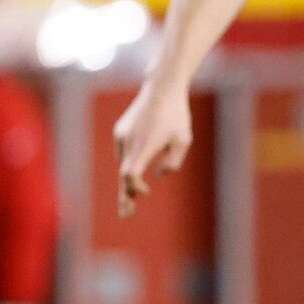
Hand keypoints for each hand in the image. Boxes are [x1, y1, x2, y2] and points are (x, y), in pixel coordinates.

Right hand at [114, 80, 191, 217]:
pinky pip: (124, 152)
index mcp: (145, 146)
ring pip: (124, 163)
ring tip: (134, 196)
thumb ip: (173, 162)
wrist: (162, 88)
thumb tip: (157, 175)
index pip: (130, 174)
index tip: (146, 192)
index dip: (135, 188)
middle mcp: (129, 142)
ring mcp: (122, 136)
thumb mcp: (183, 140)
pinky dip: (130, 162)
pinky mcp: (120, 130)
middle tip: (126, 215)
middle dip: (125, 196)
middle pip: (123, 175)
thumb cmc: (177, 115)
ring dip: (129, 178)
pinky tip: (138, 164)